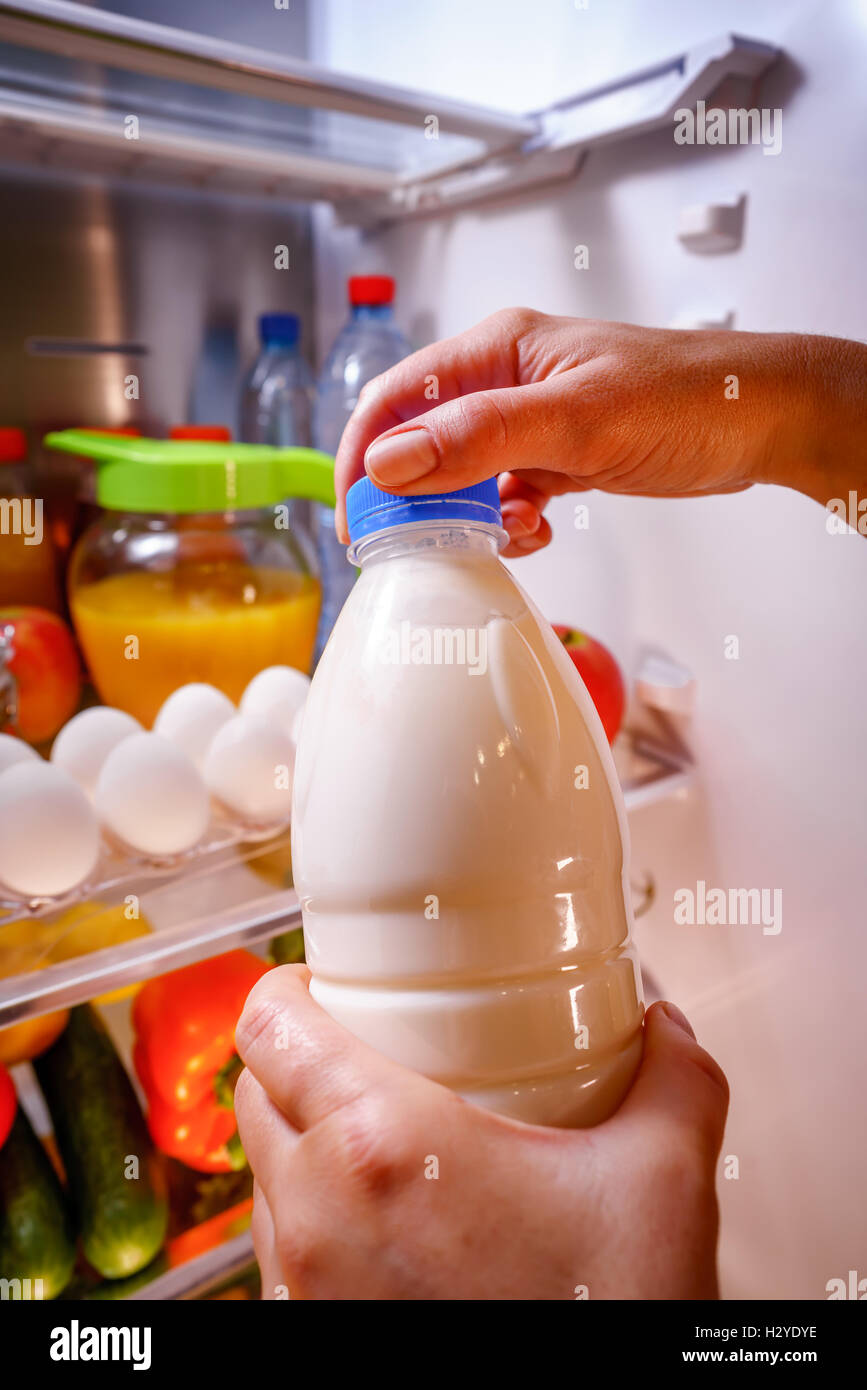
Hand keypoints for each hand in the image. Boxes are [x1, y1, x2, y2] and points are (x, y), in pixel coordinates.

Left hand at [235, 967, 728, 1300]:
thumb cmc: (603, 1320)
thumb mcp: (664, 1182)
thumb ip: (675, 1079)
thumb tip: (669, 1028)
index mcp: (380, 1145)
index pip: (267, 1025)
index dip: (287, 985)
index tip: (323, 979)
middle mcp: (318, 1212)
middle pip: (255, 1091)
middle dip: (298, 1056)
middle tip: (366, 1046)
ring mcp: (305, 1283)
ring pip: (262, 1174)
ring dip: (301, 1138)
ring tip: (379, 1132)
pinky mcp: (312, 1331)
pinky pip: (281, 1248)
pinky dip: (312, 1214)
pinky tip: (386, 1217)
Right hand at [335, 309, 865, 553]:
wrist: (762, 418)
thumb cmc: (686, 396)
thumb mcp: (576, 419)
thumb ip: (479, 438)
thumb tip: (391, 462)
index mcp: (498, 348)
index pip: (398, 398)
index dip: (365, 457)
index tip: (357, 518)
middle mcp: (505, 380)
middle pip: (421, 440)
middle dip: (414, 496)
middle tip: (418, 545)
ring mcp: (531, 420)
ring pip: (461, 475)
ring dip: (466, 515)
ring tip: (504, 534)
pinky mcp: (556, 456)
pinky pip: (503, 495)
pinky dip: (508, 522)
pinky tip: (537, 530)